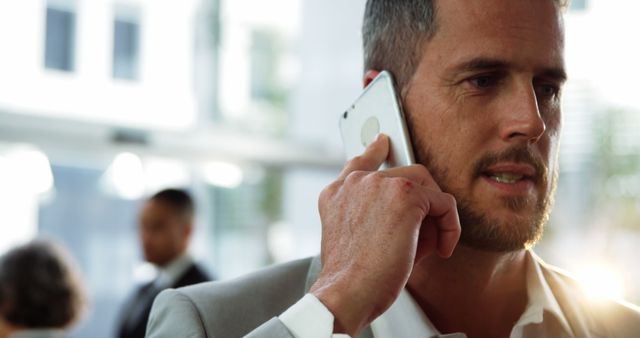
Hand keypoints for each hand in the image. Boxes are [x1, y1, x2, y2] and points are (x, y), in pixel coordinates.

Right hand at [309, 134, 460, 336]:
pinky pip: (443, 203)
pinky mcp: (404, 194)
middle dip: (421, 203)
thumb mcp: (356, 240)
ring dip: (434, 214)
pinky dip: (450, 226)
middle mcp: (355, 182)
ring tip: (431, 245)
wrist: (347, 292)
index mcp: (337, 194)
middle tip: (425, 233)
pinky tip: (442, 248)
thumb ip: (377, 216)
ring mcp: (378, 184)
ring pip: (425, 184)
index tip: (383, 143)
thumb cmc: (352, 278)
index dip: (374, 152)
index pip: (359, 163)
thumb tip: (422, 217)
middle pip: (404, 175)